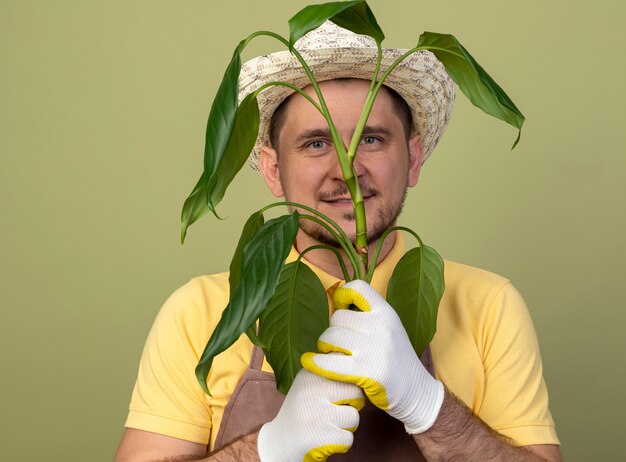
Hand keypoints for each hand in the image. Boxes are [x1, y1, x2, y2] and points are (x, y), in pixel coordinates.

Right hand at [257, 368, 364, 461]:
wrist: (278, 443)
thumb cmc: (304, 412)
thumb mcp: (311, 386)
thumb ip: (332, 374)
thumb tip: (363, 368)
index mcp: (310, 373)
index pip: (347, 372)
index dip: (347, 388)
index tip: (335, 396)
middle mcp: (311, 389)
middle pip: (356, 393)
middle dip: (350, 406)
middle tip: (332, 413)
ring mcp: (314, 413)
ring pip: (354, 417)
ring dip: (345, 427)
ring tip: (326, 426)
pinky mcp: (317, 436)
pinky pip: (348, 439)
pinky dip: (340, 444)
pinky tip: (324, 440)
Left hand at [301, 280, 443, 433]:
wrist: (416, 391)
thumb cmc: (395, 358)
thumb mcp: (389, 328)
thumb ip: (367, 315)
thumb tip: (337, 302)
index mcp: (387, 312)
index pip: (358, 288)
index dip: (343, 294)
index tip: (341, 306)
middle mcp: (381, 326)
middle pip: (337, 317)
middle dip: (332, 330)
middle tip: (337, 344)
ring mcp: (375, 349)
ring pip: (330, 336)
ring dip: (325, 346)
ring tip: (332, 355)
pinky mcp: (367, 372)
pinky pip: (329, 362)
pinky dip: (315, 362)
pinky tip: (309, 362)